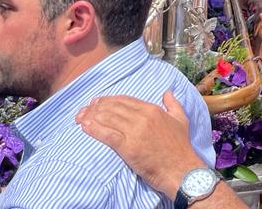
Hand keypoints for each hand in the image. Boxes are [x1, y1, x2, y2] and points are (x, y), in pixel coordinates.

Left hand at [76, 92, 203, 197]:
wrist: (181, 168)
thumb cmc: (180, 146)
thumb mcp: (181, 120)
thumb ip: (173, 104)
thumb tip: (167, 92)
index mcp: (153, 110)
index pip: (125, 100)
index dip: (109, 99)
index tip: (97, 101)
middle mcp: (142, 117)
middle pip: (113, 107)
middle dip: (96, 107)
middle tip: (84, 109)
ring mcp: (135, 132)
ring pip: (108, 119)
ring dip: (91, 116)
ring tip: (80, 117)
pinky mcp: (128, 147)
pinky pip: (108, 135)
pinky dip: (94, 129)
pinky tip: (85, 126)